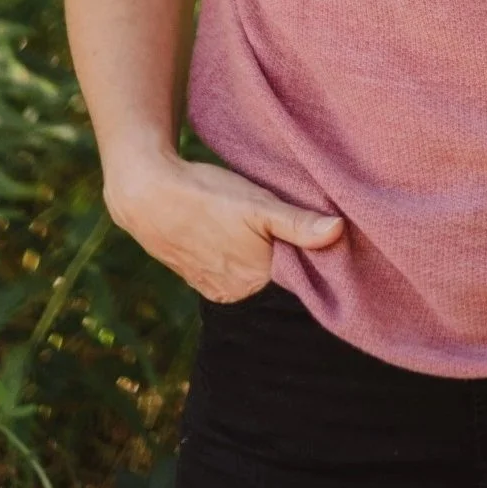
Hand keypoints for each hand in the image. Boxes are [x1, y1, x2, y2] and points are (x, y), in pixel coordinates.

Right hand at [103, 150, 343, 303]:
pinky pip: (229, 271)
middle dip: (286, 252)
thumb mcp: (257, 204)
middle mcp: (236, 292)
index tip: (317, 227)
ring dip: (260, 254)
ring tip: (257, 225)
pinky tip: (234, 234)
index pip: (299, 272)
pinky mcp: (198, 277)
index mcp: (256, 278)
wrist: (147, 195)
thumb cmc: (206, 196)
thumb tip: (339, 231)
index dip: (309, 250)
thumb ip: (297, 223)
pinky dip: (237, 256)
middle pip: (276, 274)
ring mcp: (214, 287)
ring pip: (252, 272)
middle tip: (285, 220)